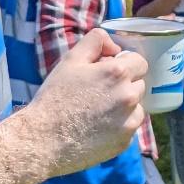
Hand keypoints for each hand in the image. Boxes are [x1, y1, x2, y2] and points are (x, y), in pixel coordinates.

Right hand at [19, 27, 147, 178]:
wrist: (43, 139)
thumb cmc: (55, 97)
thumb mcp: (71, 60)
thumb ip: (96, 41)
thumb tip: (116, 47)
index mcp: (118, 73)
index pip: (140, 62)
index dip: (124, 65)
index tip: (109, 72)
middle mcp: (129, 96)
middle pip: (139, 84)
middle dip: (124, 84)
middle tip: (99, 92)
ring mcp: (129, 121)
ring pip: (137, 106)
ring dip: (124, 106)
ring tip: (98, 111)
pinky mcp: (125, 141)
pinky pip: (130, 126)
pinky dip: (119, 125)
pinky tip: (98, 127)